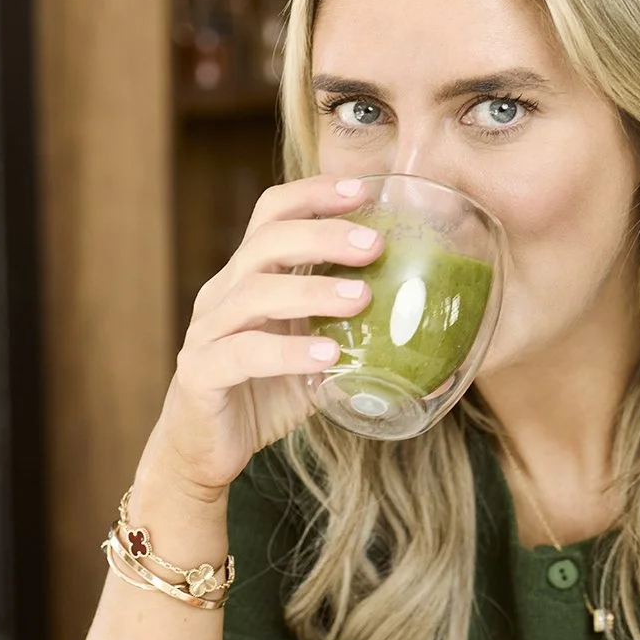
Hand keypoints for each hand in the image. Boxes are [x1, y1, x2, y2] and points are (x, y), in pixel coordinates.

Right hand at [137, 175, 382, 500]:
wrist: (205, 450)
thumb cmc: (266, 392)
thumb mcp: (316, 352)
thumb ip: (358, 337)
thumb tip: (439, 350)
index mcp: (248, 275)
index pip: (272, 213)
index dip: (313, 193)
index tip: (363, 189)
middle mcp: (224, 293)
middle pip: (267, 241)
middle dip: (324, 234)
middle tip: (375, 244)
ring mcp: (207, 331)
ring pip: (255, 293)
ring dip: (313, 290)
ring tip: (362, 298)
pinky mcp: (200, 373)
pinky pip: (244, 353)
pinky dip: (288, 351)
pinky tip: (328, 356)